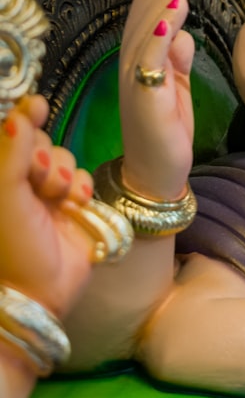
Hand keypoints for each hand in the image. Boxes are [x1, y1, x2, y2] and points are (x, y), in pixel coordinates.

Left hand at [0, 95, 95, 316]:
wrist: (41, 291)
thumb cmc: (11, 245)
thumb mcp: (5, 196)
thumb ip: (12, 154)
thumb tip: (21, 115)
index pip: (11, 135)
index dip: (24, 118)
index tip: (37, 106)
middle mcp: (21, 181)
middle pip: (42, 144)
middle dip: (46, 158)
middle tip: (40, 181)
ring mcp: (48, 194)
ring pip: (66, 159)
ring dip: (64, 176)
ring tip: (58, 199)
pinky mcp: (74, 205)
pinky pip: (84, 178)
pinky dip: (82, 190)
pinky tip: (76, 207)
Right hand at [119, 0, 194, 199]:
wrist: (156, 170)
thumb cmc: (165, 129)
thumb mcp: (175, 87)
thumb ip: (178, 60)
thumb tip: (184, 34)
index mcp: (138, 67)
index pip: (141, 27)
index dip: (148, 1)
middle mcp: (131, 70)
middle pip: (140, 27)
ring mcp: (136, 83)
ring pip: (146, 39)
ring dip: (160, 12)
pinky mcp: (147, 97)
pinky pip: (151, 63)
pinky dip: (159, 41)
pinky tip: (169, 23)